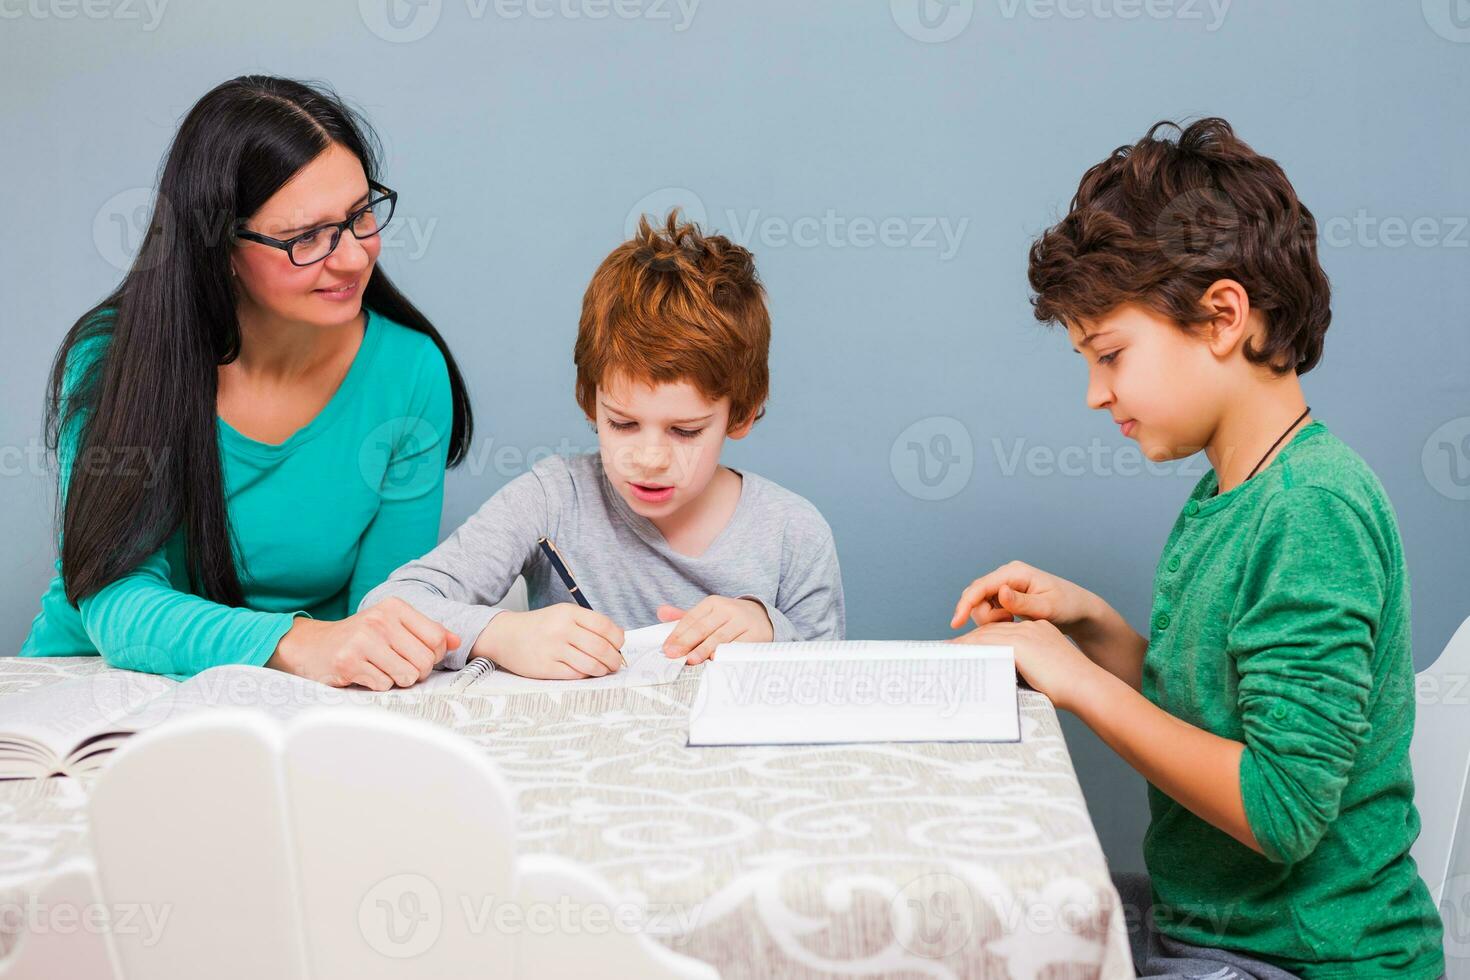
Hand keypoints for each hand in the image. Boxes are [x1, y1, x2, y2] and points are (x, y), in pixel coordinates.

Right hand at [267, 597, 457, 690]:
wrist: (312, 645)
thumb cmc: (359, 637)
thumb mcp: (392, 624)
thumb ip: (426, 631)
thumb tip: (456, 642)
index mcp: (395, 607)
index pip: (437, 639)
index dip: (434, 656)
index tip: (419, 657)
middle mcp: (379, 620)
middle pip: (424, 661)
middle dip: (417, 672)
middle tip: (400, 668)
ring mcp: (362, 641)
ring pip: (406, 676)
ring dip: (397, 680)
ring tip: (382, 669)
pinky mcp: (348, 662)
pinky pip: (383, 685)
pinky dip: (377, 685)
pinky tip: (364, 674)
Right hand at [476, 604, 625, 679]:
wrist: (505, 635)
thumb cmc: (540, 627)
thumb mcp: (562, 615)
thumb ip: (588, 624)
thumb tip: (618, 639)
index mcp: (569, 613)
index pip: (605, 626)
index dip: (618, 639)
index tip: (619, 645)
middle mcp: (561, 629)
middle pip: (601, 648)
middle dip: (614, 659)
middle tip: (615, 664)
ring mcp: (552, 649)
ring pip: (591, 664)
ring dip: (602, 670)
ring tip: (603, 670)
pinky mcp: (545, 668)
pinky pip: (575, 675)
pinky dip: (585, 676)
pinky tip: (585, 672)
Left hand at [658, 597, 773, 664]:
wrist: (762, 618)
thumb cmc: (728, 620)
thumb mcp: (708, 615)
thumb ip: (684, 617)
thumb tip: (661, 612)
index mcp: (712, 603)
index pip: (691, 619)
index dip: (678, 634)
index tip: (667, 649)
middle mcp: (728, 609)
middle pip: (704, 628)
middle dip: (688, 642)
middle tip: (675, 655)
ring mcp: (743, 622)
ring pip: (721, 637)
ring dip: (706, 649)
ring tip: (693, 660)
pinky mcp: (756, 634)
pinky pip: (739, 646)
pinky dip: (727, 654)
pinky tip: (717, 660)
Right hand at [950, 561, 1102, 635]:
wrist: (1079, 609)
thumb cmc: (1067, 606)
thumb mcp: (1047, 607)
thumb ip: (1022, 602)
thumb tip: (1000, 593)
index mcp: (1015, 572)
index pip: (980, 586)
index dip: (966, 604)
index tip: (956, 623)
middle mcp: (1007, 575)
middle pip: (976, 596)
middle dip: (984, 616)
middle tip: (1009, 624)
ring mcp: (1005, 584)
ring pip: (981, 604)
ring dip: (991, 619)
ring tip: (1015, 624)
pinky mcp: (1006, 595)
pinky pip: (989, 608)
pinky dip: (995, 620)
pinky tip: (1012, 624)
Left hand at [953, 619, 1105, 712]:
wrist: (1085, 686)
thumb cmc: (1070, 689)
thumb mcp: (1045, 674)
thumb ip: (1026, 671)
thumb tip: (1007, 683)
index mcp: (1038, 632)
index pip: (1003, 633)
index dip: (984, 641)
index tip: (969, 650)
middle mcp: (1030, 628)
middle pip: (991, 631)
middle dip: (969, 641)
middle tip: (949, 651)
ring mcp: (1024, 633)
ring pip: (985, 635)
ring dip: (964, 645)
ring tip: (946, 654)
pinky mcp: (1019, 642)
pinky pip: (986, 642)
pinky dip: (968, 648)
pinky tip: (955, 654)